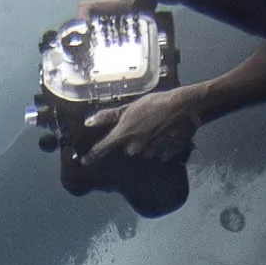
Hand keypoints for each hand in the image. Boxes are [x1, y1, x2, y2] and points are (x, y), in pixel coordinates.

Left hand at [86, 86, 203, 165]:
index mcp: (124, 135)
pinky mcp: (165, 157)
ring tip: (157, 128)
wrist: (183, 106)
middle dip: (133, 141)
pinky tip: (167, 135)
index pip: (102, 149)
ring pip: (144, 153)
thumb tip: (89, 122)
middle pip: (128, 150)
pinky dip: (162, 147)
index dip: (91, 156)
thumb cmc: (155, 104)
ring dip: (148, 143)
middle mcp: (134, 149)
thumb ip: (109, 117)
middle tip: (143, 126)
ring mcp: (150, 154)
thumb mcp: (130, 107)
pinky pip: (160, 155)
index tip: (82, 161)